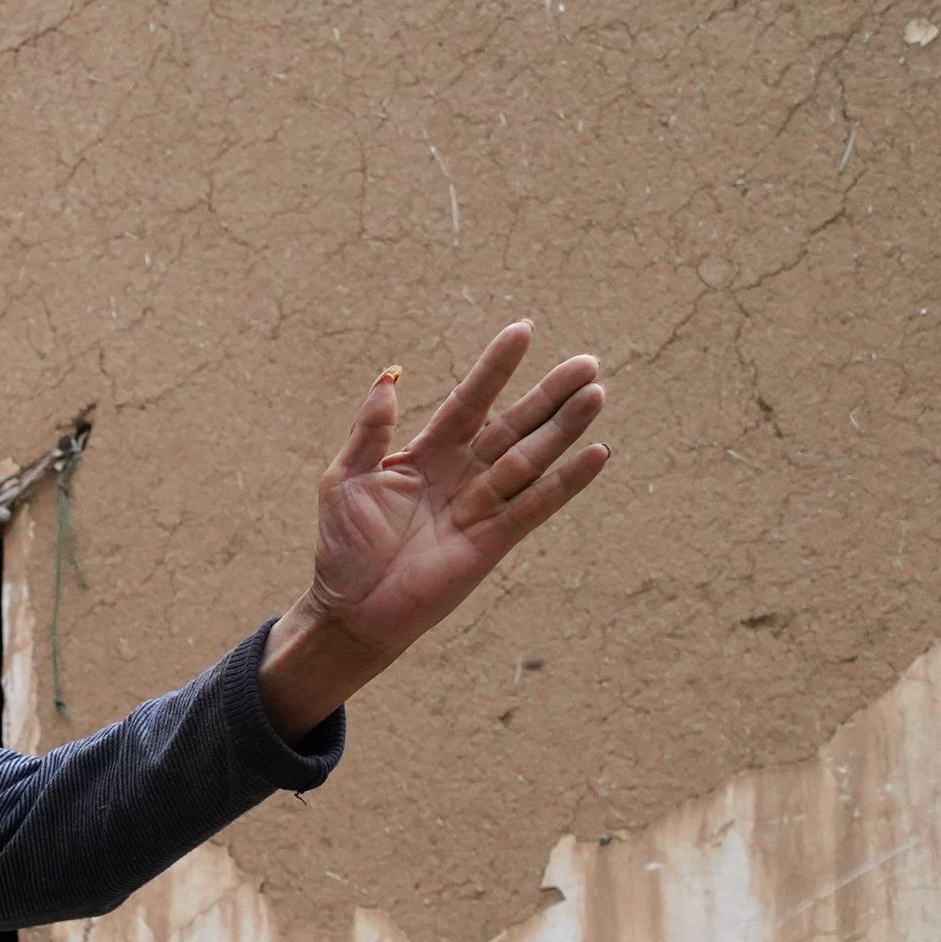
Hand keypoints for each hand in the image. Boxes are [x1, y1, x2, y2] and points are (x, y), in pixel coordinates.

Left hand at [259, 320, 609, 736]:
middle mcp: (461, 474)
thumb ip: (370, 431)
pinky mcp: (493, 541)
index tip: (524, 330)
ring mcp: (480, 506)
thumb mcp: (344, 478)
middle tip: (587, 362)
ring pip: (531, 458)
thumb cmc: (343, 547)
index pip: (469, 400)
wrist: (349, 611)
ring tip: (596, 393)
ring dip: (564, 427)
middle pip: (513, 424)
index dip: (495, 368)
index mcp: (428, 453)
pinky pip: (535, 506)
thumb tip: (387, 379)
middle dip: (549, 394)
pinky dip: (566, 482)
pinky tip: (597, 453)